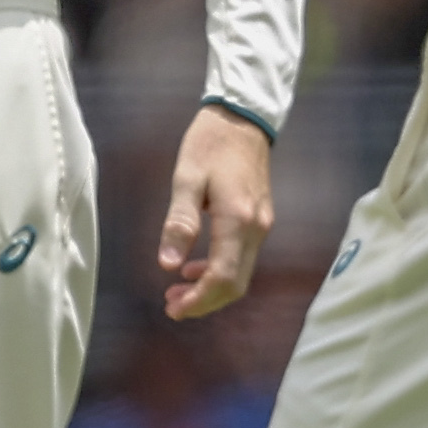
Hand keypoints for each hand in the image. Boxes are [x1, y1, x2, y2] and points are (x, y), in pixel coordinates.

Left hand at [153, 106, 275, 321]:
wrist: (243, 118)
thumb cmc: (210, 143)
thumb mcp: (187, 178)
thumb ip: (179, 222)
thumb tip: (167, 264)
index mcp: (238, 220)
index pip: (223, 277)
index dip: (199, 300)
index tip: (173, 309)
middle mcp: (256, 228)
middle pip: (235, 284)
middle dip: (204, 301)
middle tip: (171, 305)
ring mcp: (261, 225)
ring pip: (240, 274)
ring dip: (210, 289)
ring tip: (176, 291)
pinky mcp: (259, 220)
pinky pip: (242, 258)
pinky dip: (219, 270)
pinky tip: (193, 267)